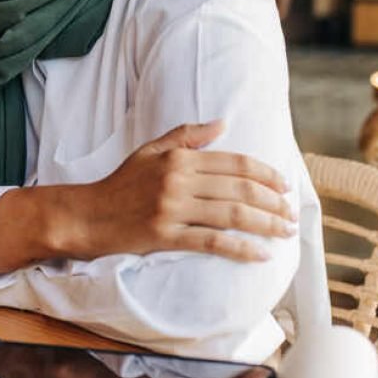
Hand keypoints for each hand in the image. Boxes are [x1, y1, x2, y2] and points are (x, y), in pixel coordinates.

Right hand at [57, 120, 294, 262]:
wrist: (86, 215)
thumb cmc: (119, 184)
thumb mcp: (149, 151)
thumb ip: (186, 135)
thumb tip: (223, 124)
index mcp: (177, 158)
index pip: (234, 163)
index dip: (265, 174)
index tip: (284, 186)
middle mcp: (177, 181)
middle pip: (239, 189)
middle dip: (273, 202)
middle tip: (290, 214)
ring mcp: (171, 209)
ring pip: (232, 215)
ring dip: (265, 224)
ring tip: (284, 232)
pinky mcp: (165, 236)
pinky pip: (212, 242)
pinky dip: (241, 248)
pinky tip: (261, 254)